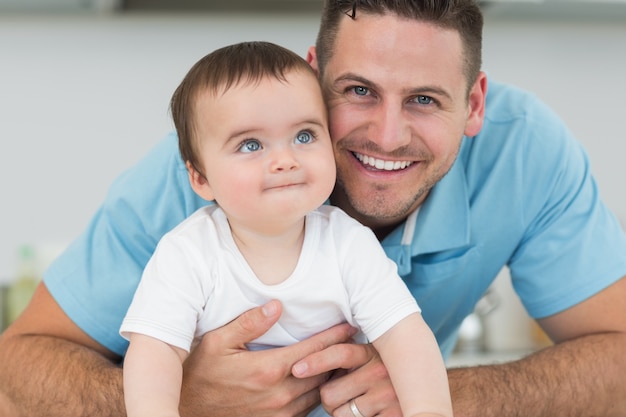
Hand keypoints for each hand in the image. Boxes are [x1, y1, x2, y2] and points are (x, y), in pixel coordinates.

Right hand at [179, 300, 356, 416]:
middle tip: (354, 340)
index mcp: (268, 369)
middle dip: (339, 355)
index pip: (312, 349)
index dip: (334, 336)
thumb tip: (276, 305)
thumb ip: (248, 323)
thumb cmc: (201, 373)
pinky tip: (322, 382)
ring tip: (344, 360)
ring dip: (332, 375)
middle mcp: (279, 394)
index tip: (350, 326)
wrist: (189, 410)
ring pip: (319, 392)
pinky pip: (308, 409)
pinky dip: (319, 393)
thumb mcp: (217, 342)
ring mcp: (280, 413)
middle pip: (322, 372)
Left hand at [292, 342, 401, 416]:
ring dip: (341, 414)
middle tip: (343, 397)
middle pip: (329, 392)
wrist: (419, 398)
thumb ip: (348, 356)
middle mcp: (380, 371)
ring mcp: (386, 396)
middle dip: (329, 400)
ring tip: (358, 406)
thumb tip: (305, 362)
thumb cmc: (382, 376)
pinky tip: (369, 414)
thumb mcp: (368, 360)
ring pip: (338, 413)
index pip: (339, 354)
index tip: (296, 369)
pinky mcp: (392, 416)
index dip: (316, 361)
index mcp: (370, 353)